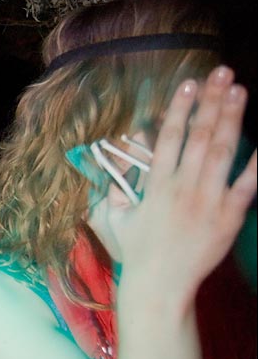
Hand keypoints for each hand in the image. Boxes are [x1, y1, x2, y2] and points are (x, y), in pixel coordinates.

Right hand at [116, 65, 257, 296]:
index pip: (169, 138)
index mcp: (156, 187)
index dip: (179, 108)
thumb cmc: (136, 252)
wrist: (160, 285)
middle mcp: (183, 188)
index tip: (188, 83)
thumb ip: (115, 190)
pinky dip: (257, 163)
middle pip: (200, 136)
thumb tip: (115, 165)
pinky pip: (247, 185)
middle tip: (222, 73)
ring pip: (223, 151)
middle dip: (211, 102)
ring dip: (232, 118)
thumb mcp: (115, 219)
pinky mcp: (229, 217)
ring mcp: (208, 202)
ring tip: (239, 90)